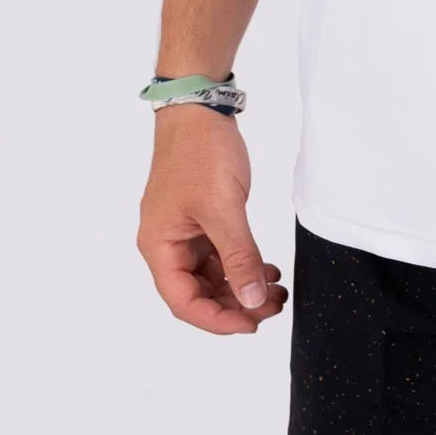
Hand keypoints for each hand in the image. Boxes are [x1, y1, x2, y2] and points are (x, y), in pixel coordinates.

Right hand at [136, 105, 284, 334]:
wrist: (199, 110)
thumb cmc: (198, 152)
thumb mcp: (223, 208)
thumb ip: (239, 256)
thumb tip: (251, 300)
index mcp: (159, 246)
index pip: (184, 302)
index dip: (218, 320)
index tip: (252, 324)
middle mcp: (167, 244)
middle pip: (198, 294)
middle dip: (236, 304)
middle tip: (272, 306)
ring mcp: (184, 233)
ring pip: (212, 277)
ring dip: (242, 286)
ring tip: (275, 290)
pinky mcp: (201, 221)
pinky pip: (219, 256)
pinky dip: (242, 265)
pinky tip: (266, 269)